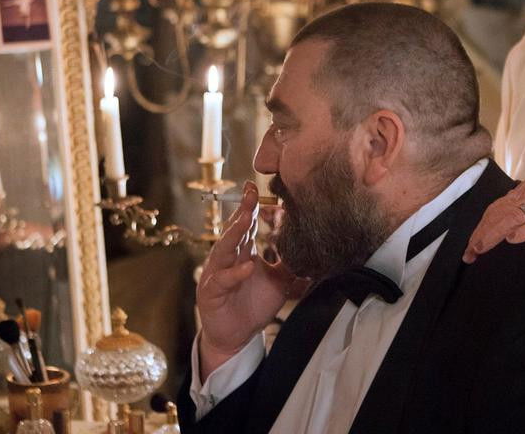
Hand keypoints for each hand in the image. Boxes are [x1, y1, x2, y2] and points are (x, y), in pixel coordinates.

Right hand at [197, 182, 304, 378]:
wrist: (237, 336)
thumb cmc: (254, 305)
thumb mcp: (280, 281)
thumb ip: (291, 263)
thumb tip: (313, 247)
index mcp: (242, 252)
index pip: (246, 224)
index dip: (251, 206)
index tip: (256, 187)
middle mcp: (227, 259)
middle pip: (234, 230)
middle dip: (243, 211)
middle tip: (251, 193)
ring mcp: (217, 274)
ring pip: (224, 249)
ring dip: (235, 233)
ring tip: (247, 219)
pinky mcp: (212, 293)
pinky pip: (223, 280)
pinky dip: (235, 273)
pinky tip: (247, 266)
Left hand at [461, 179, 524, 262]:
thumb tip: (513, 230)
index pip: (504, 203)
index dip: (485, 222)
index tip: (472, 244)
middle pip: (506, 207)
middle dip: (484, 231)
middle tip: (469, 253)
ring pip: (521, 213)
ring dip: (498, 232)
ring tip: (482, 249)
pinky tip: (514, 240)